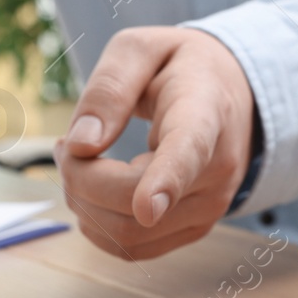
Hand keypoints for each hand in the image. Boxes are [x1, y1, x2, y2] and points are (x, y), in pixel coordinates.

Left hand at [55, 27, 252, 258]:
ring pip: (127, 234)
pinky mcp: (193, 230)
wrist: (231, 95)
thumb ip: (110, 88)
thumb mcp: (141, 49)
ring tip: (81, 163)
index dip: (165, 182)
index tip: (147, 207)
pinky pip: (131, 248)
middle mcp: (216, 170)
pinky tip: (96, 190)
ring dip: (84, 204)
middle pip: (132, 203)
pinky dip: (99, 225)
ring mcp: (209, 207)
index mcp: (205, 115)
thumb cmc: (182, 68)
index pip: (187, 153)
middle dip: (79, 178)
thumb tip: (81, 145)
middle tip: (66, 145)